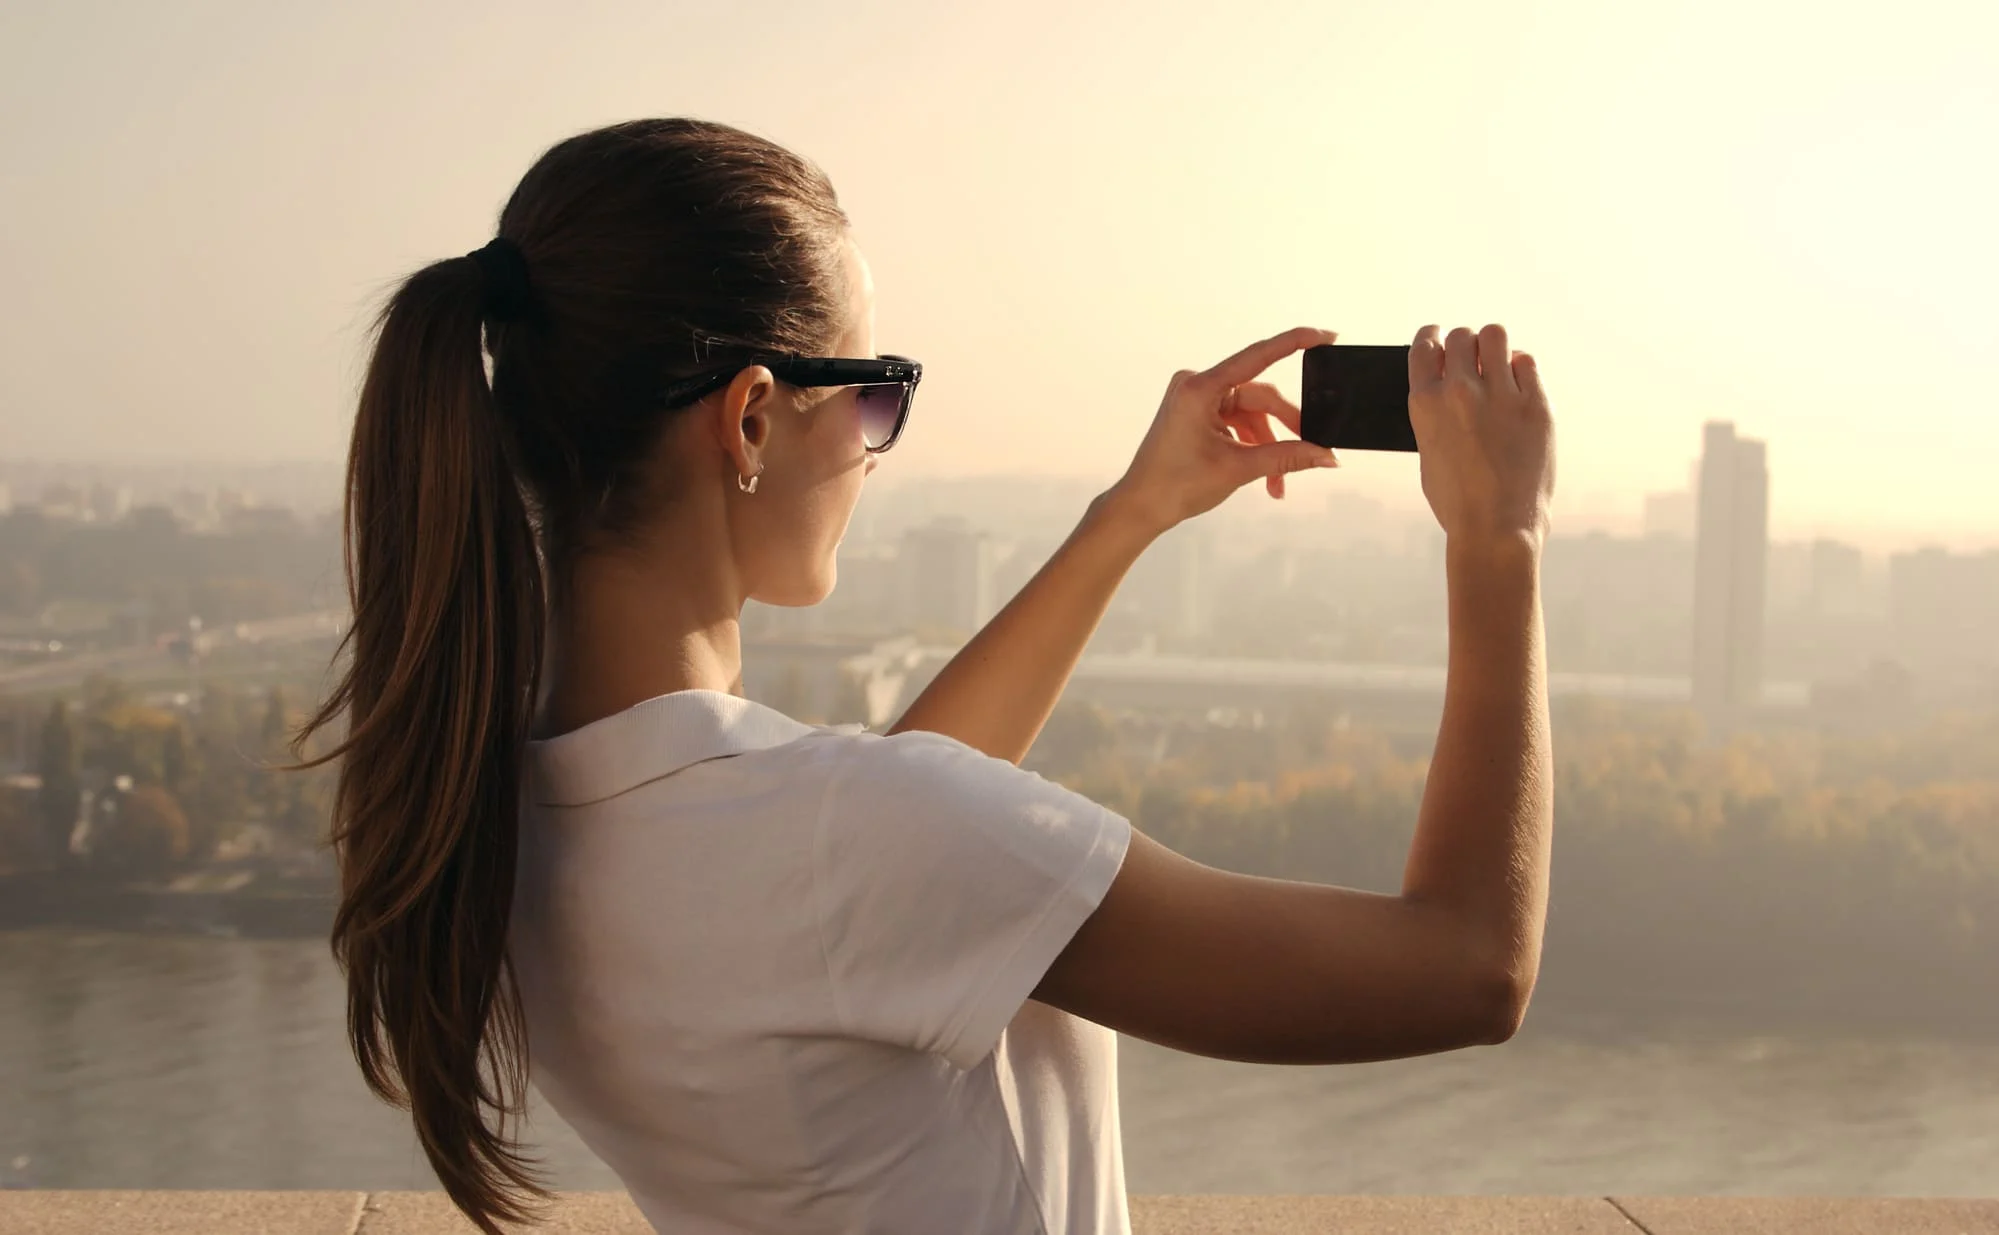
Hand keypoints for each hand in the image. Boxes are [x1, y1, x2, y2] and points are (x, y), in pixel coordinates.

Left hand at [1107, 326, 1342, 535]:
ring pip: (1251, 414)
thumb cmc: (1176, 486)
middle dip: (1286, 428)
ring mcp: (1196, 399)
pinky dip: (1253, 447)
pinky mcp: (1198, 414)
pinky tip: (1264, 477)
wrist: (1141, 507)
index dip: (1295, 342)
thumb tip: (1328, 456)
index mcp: (1200, 388)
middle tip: (1313, 451)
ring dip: (1269, 446)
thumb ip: (1287, 458)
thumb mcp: (1239, 469)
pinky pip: (1237, 423)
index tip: (1326, 336)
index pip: (1257, 356)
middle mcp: (1196, 385)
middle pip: (1259, 398)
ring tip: (1279, 483)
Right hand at [1408, 324, 1555, 545]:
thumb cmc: (1458, 501)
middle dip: (1465, 344)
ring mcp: (1500, 395)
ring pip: (1496, 335)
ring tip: (1498, 364)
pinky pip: (1527, 362)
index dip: (1432, 335)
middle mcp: (1459, 392)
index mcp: (1425, 403)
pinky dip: (1521, 368)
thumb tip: (1447, 387)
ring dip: (1494, 345)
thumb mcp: (1429, 452)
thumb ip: (1435, 414)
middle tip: (1474, 359)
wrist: (1496, 528)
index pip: (1424, 345)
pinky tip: (1519, 386)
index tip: (1439, 335)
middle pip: (1461, 336)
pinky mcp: (1536, 404)